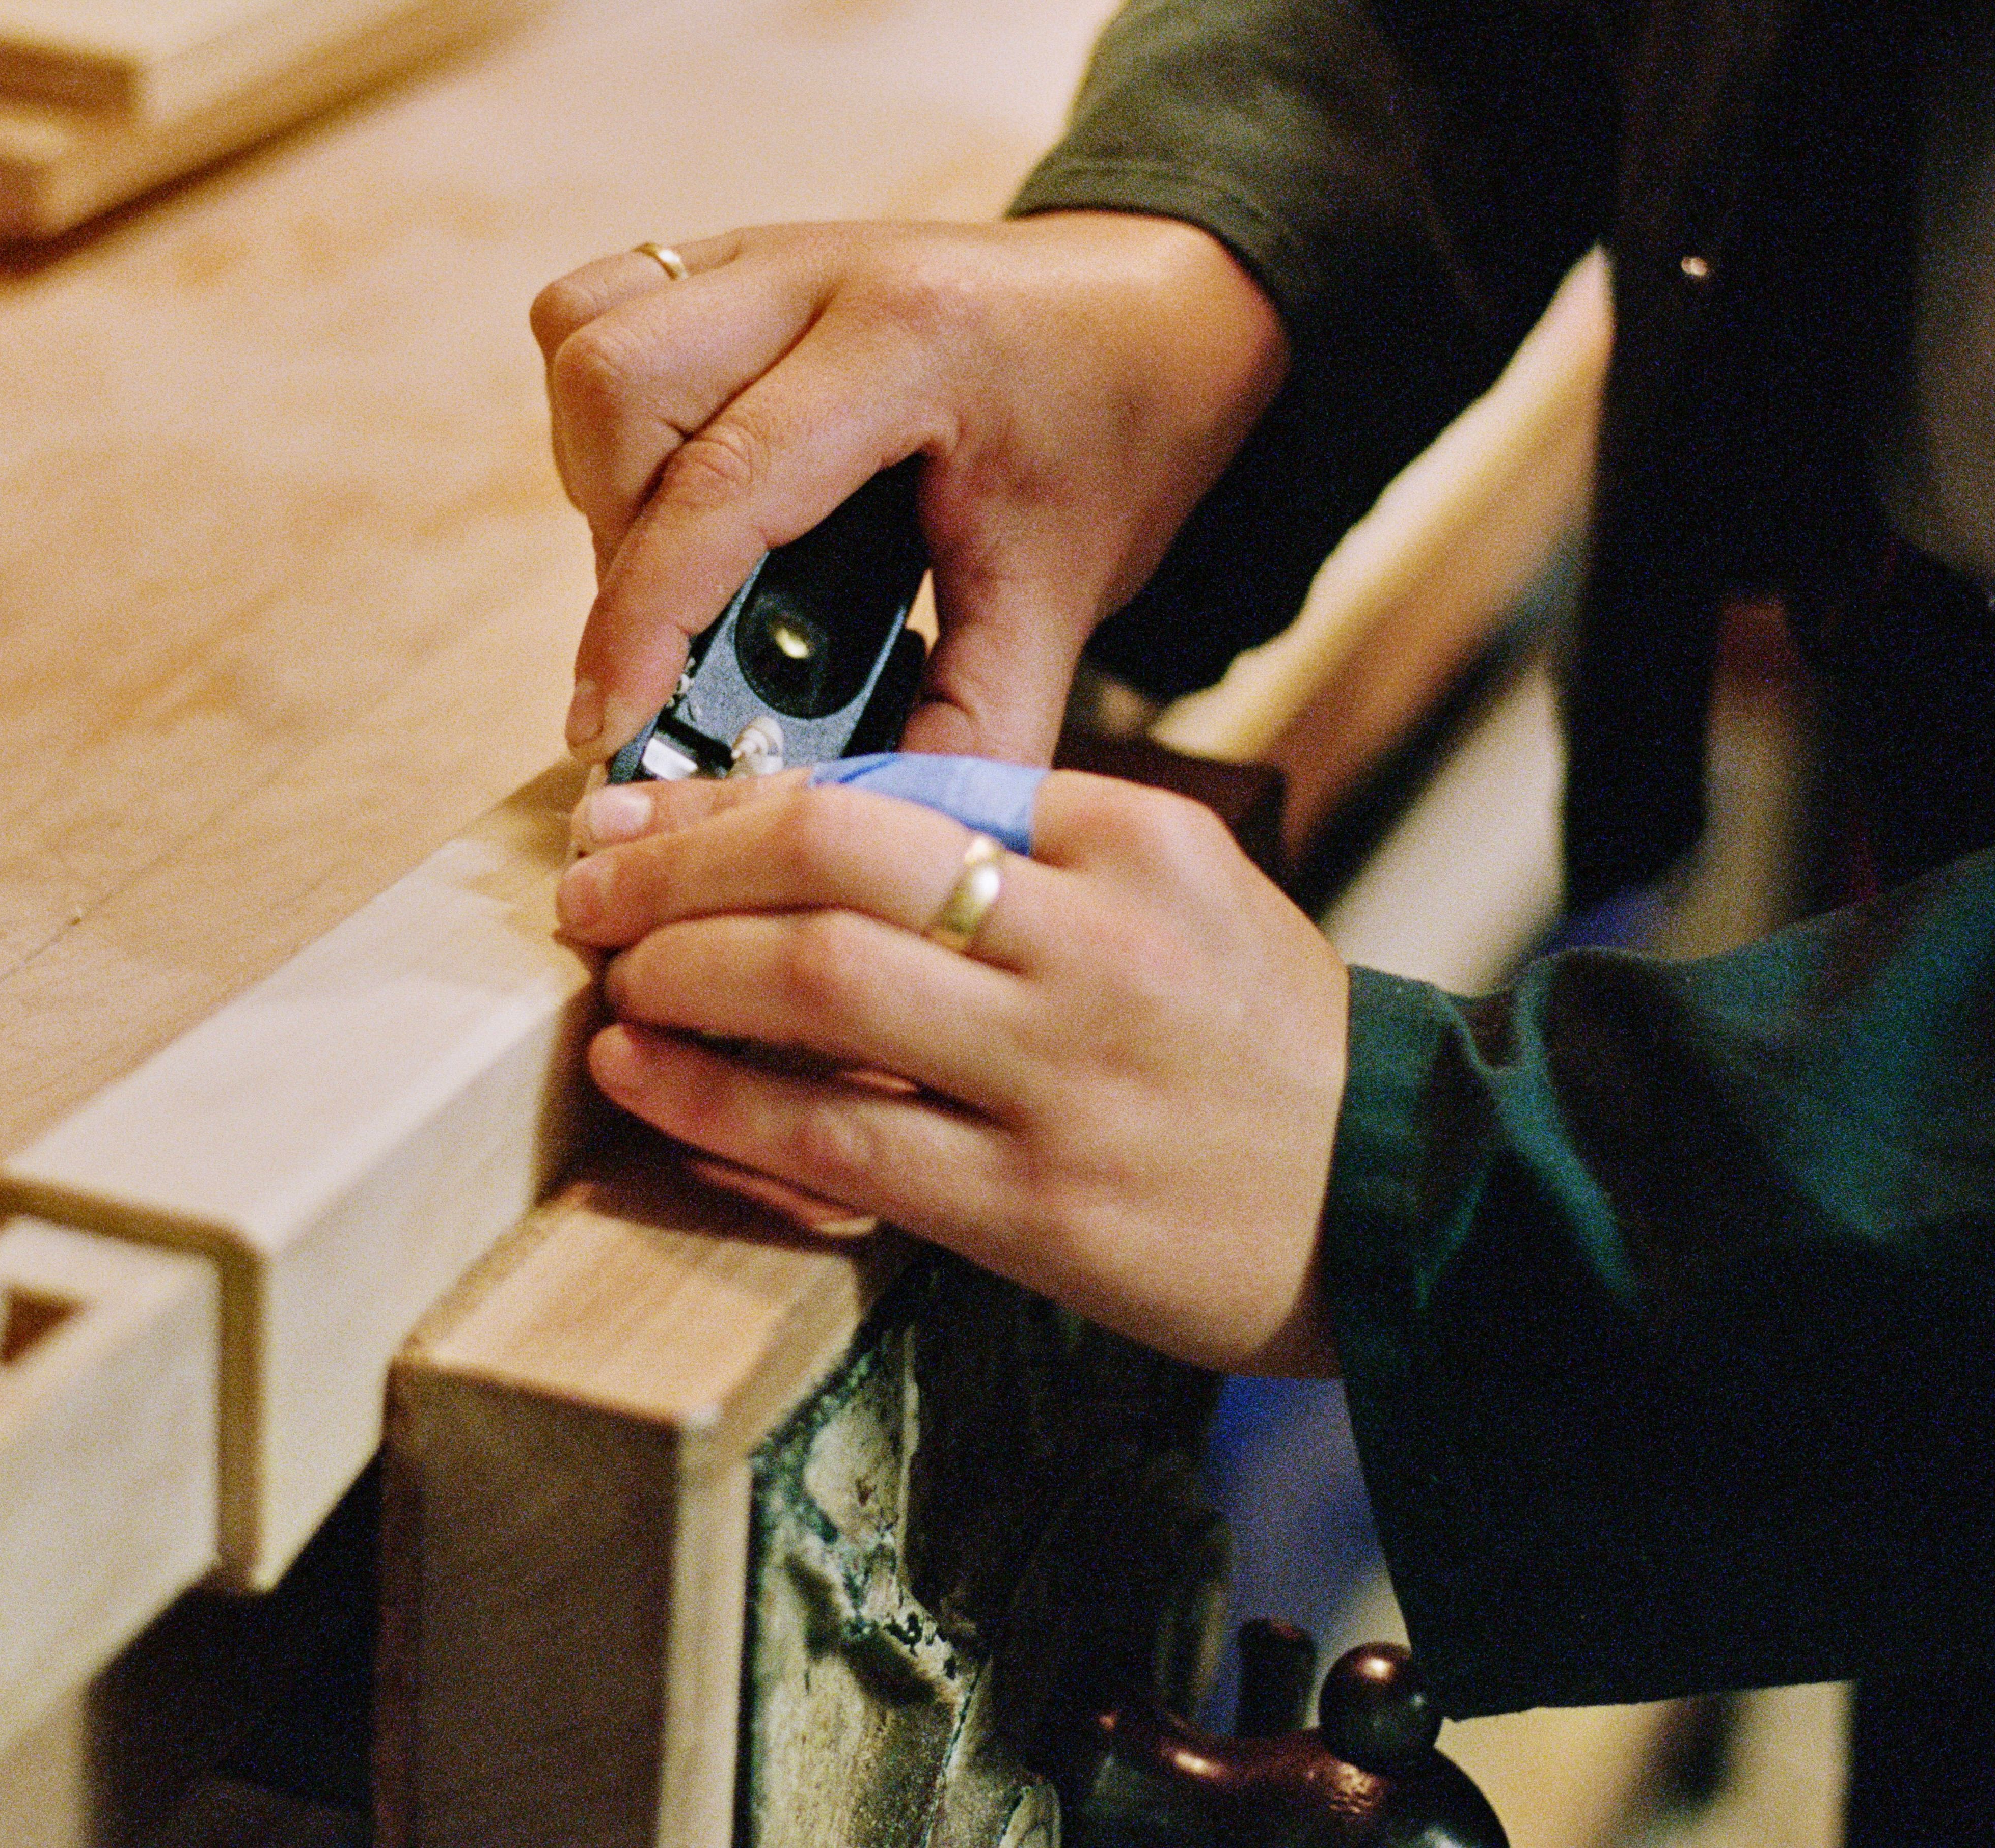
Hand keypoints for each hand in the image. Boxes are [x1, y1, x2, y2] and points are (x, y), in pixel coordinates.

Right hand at [531, 213, 1285, 766]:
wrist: (1164, 308)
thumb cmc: (1122, 437)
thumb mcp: (1065, 594)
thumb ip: (973, 728)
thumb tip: (859, 833)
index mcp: (917, 343)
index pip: (723, 484)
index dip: (642, 621)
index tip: (605, 725)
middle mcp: (823, 269)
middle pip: (617, 381)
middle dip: (618, 540)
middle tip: (677, 638)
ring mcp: (772, 247)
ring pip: (587, 337)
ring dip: (602, 473)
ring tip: (680, 563)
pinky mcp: (740, 255)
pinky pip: (603, 313)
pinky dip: (610, 419)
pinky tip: (681, 490)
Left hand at [556, 768, 1347, 1374]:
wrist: (1405, 1201)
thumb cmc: (1269, 1038)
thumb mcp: (1185, 891)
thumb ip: (1033, 845)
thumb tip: (825, 832)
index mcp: (1132, 841)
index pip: (896, 787)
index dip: (744, 796)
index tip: (650, 806)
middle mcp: (1093, 942)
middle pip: (831, 859)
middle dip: (679, 859)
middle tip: (588, 877)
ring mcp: (1061, 1077)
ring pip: (815, 985)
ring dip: (677, 966)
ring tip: (608, 970)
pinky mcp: (1035, 1207)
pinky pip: (835, 1141)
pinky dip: (715, 1102)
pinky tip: (642, 1074)